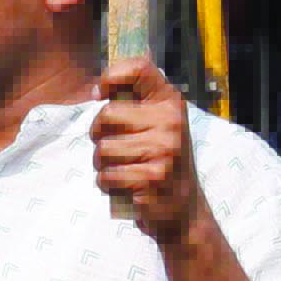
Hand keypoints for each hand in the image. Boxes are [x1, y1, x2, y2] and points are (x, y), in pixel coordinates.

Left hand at [92, 60, 208, 249]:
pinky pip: (105, 177)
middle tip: (123, 151)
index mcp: (170, 103)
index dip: (112, 76)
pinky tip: (130, 187)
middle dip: (101, 137)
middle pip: (105, 116)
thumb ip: (134, 104)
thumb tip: (96, 88)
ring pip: (101, 150)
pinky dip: (109, 185)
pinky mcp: (151, 179)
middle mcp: (171, 122)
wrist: (183, 210)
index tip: (100, 92)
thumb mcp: (156, 125)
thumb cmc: (159, 163)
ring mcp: (163, 150)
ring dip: (104, 166)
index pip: (139, 69)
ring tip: (128, 170)